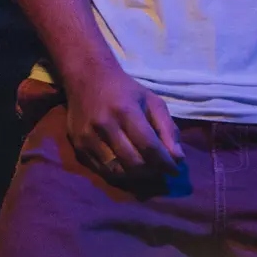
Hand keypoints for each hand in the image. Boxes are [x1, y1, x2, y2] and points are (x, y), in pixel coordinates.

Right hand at [64, 63, 184, 184]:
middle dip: (152, 172)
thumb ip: (167, 128)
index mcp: (126, 110)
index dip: (165, 163)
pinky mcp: (79, 147)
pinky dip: (120, 175)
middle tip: (161, 170)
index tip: (175, 170)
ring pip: (118, 171)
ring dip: (137, 177)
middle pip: (134, 163)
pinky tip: (129, 168)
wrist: (87, 79)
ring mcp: (89, 138)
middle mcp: (105, 125)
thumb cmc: (124, 90)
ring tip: (147, 170)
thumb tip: (178, 158)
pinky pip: (102, 171)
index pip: (149, 146)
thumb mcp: (151, 100)